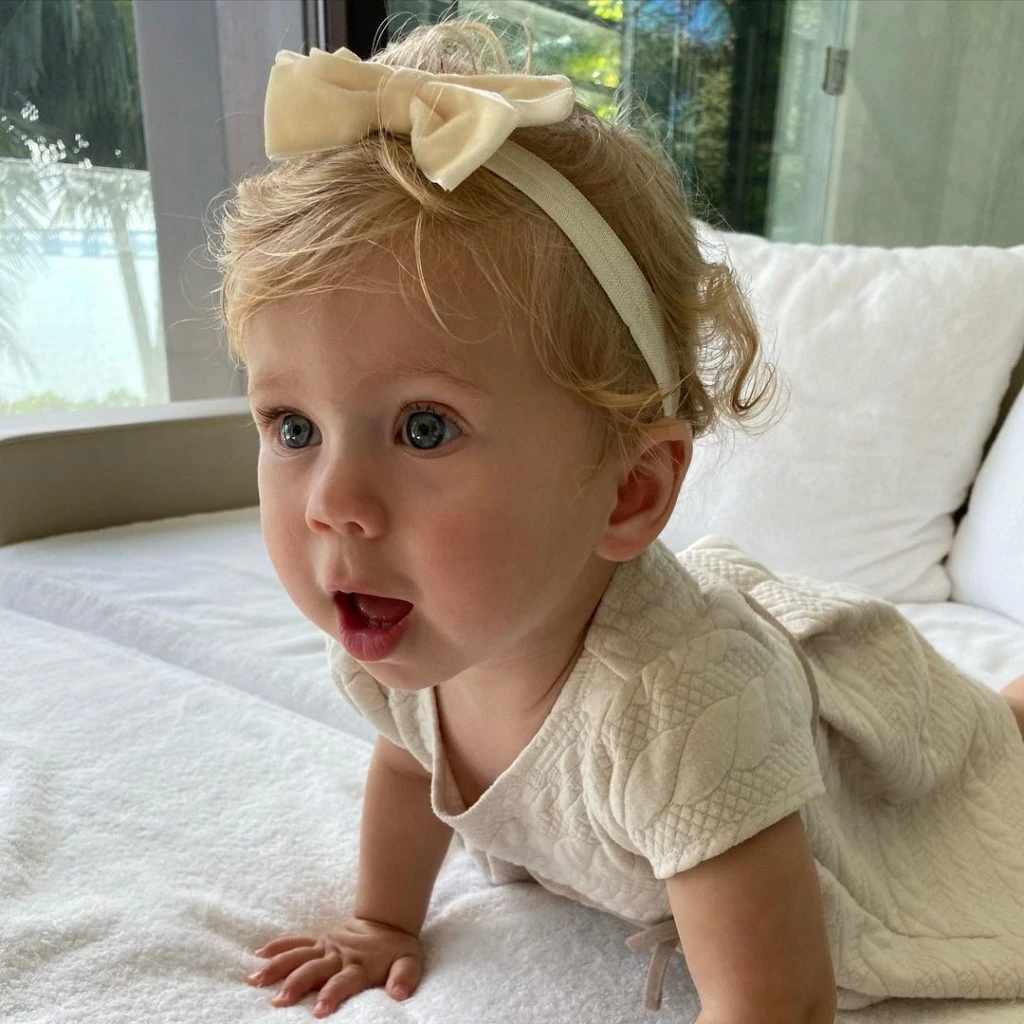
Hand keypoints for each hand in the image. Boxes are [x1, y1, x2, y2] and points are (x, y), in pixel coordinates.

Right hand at [245, 917, 423, 1016]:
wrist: (388, 921)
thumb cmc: (398, 950)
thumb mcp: (410, 962)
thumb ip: (405, 977)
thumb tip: (398, 993)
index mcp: (359, 965)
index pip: (343, 982)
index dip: (332, 994)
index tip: (318, 1010)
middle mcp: (339, 956)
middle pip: (314, 969)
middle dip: (296, 984)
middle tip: (278, 1001)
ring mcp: (327, 947)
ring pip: (299, 956)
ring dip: (277, 967)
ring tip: (254, 980)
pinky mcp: (320, 941)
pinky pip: (297, 942)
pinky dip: (278, 946)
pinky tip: (258, 954)